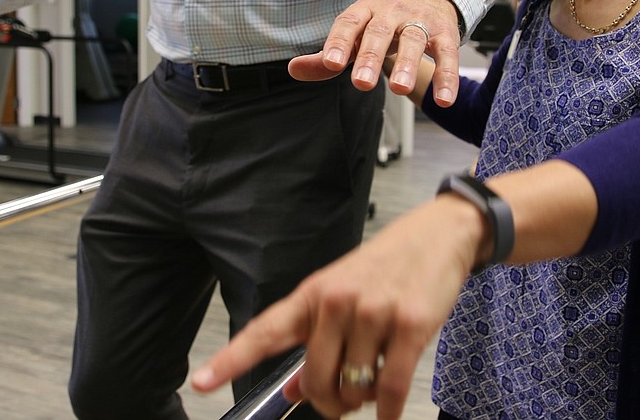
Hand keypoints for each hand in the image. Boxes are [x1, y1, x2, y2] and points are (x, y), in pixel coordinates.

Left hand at [191, 196, 484, 418]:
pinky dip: (387, 412)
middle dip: (328, 403)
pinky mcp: (409, 325)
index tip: (201, 382)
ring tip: (373, 384)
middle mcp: (336, 302)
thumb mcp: (340, 295)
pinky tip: (388, 411)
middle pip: (314, 380)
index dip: (230, 359)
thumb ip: (314, 343)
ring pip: (353, 389)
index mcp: (312, 294)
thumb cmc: (385, 269)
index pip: (265, 331)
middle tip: (342, 401)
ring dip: (363, 402)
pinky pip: (389, 389)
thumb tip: (292, 393)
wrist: (437, 236)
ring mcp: (373, 313)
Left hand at [288, 0, 461, 105]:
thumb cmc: (383, 24)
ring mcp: (419, 21)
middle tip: (362, 83)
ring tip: (399, 90)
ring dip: (407, 64)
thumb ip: (326, 57)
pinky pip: (447, 55)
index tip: (331, 63)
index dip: (338, 42)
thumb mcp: (354, 35)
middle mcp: (391, 13)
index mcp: (364, 12)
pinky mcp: (445, 33)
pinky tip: (444, 99)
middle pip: (379, 32)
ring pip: (413, 40)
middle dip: (370, 57)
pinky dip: (446, 77)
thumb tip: (293, 70)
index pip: (348, 23)